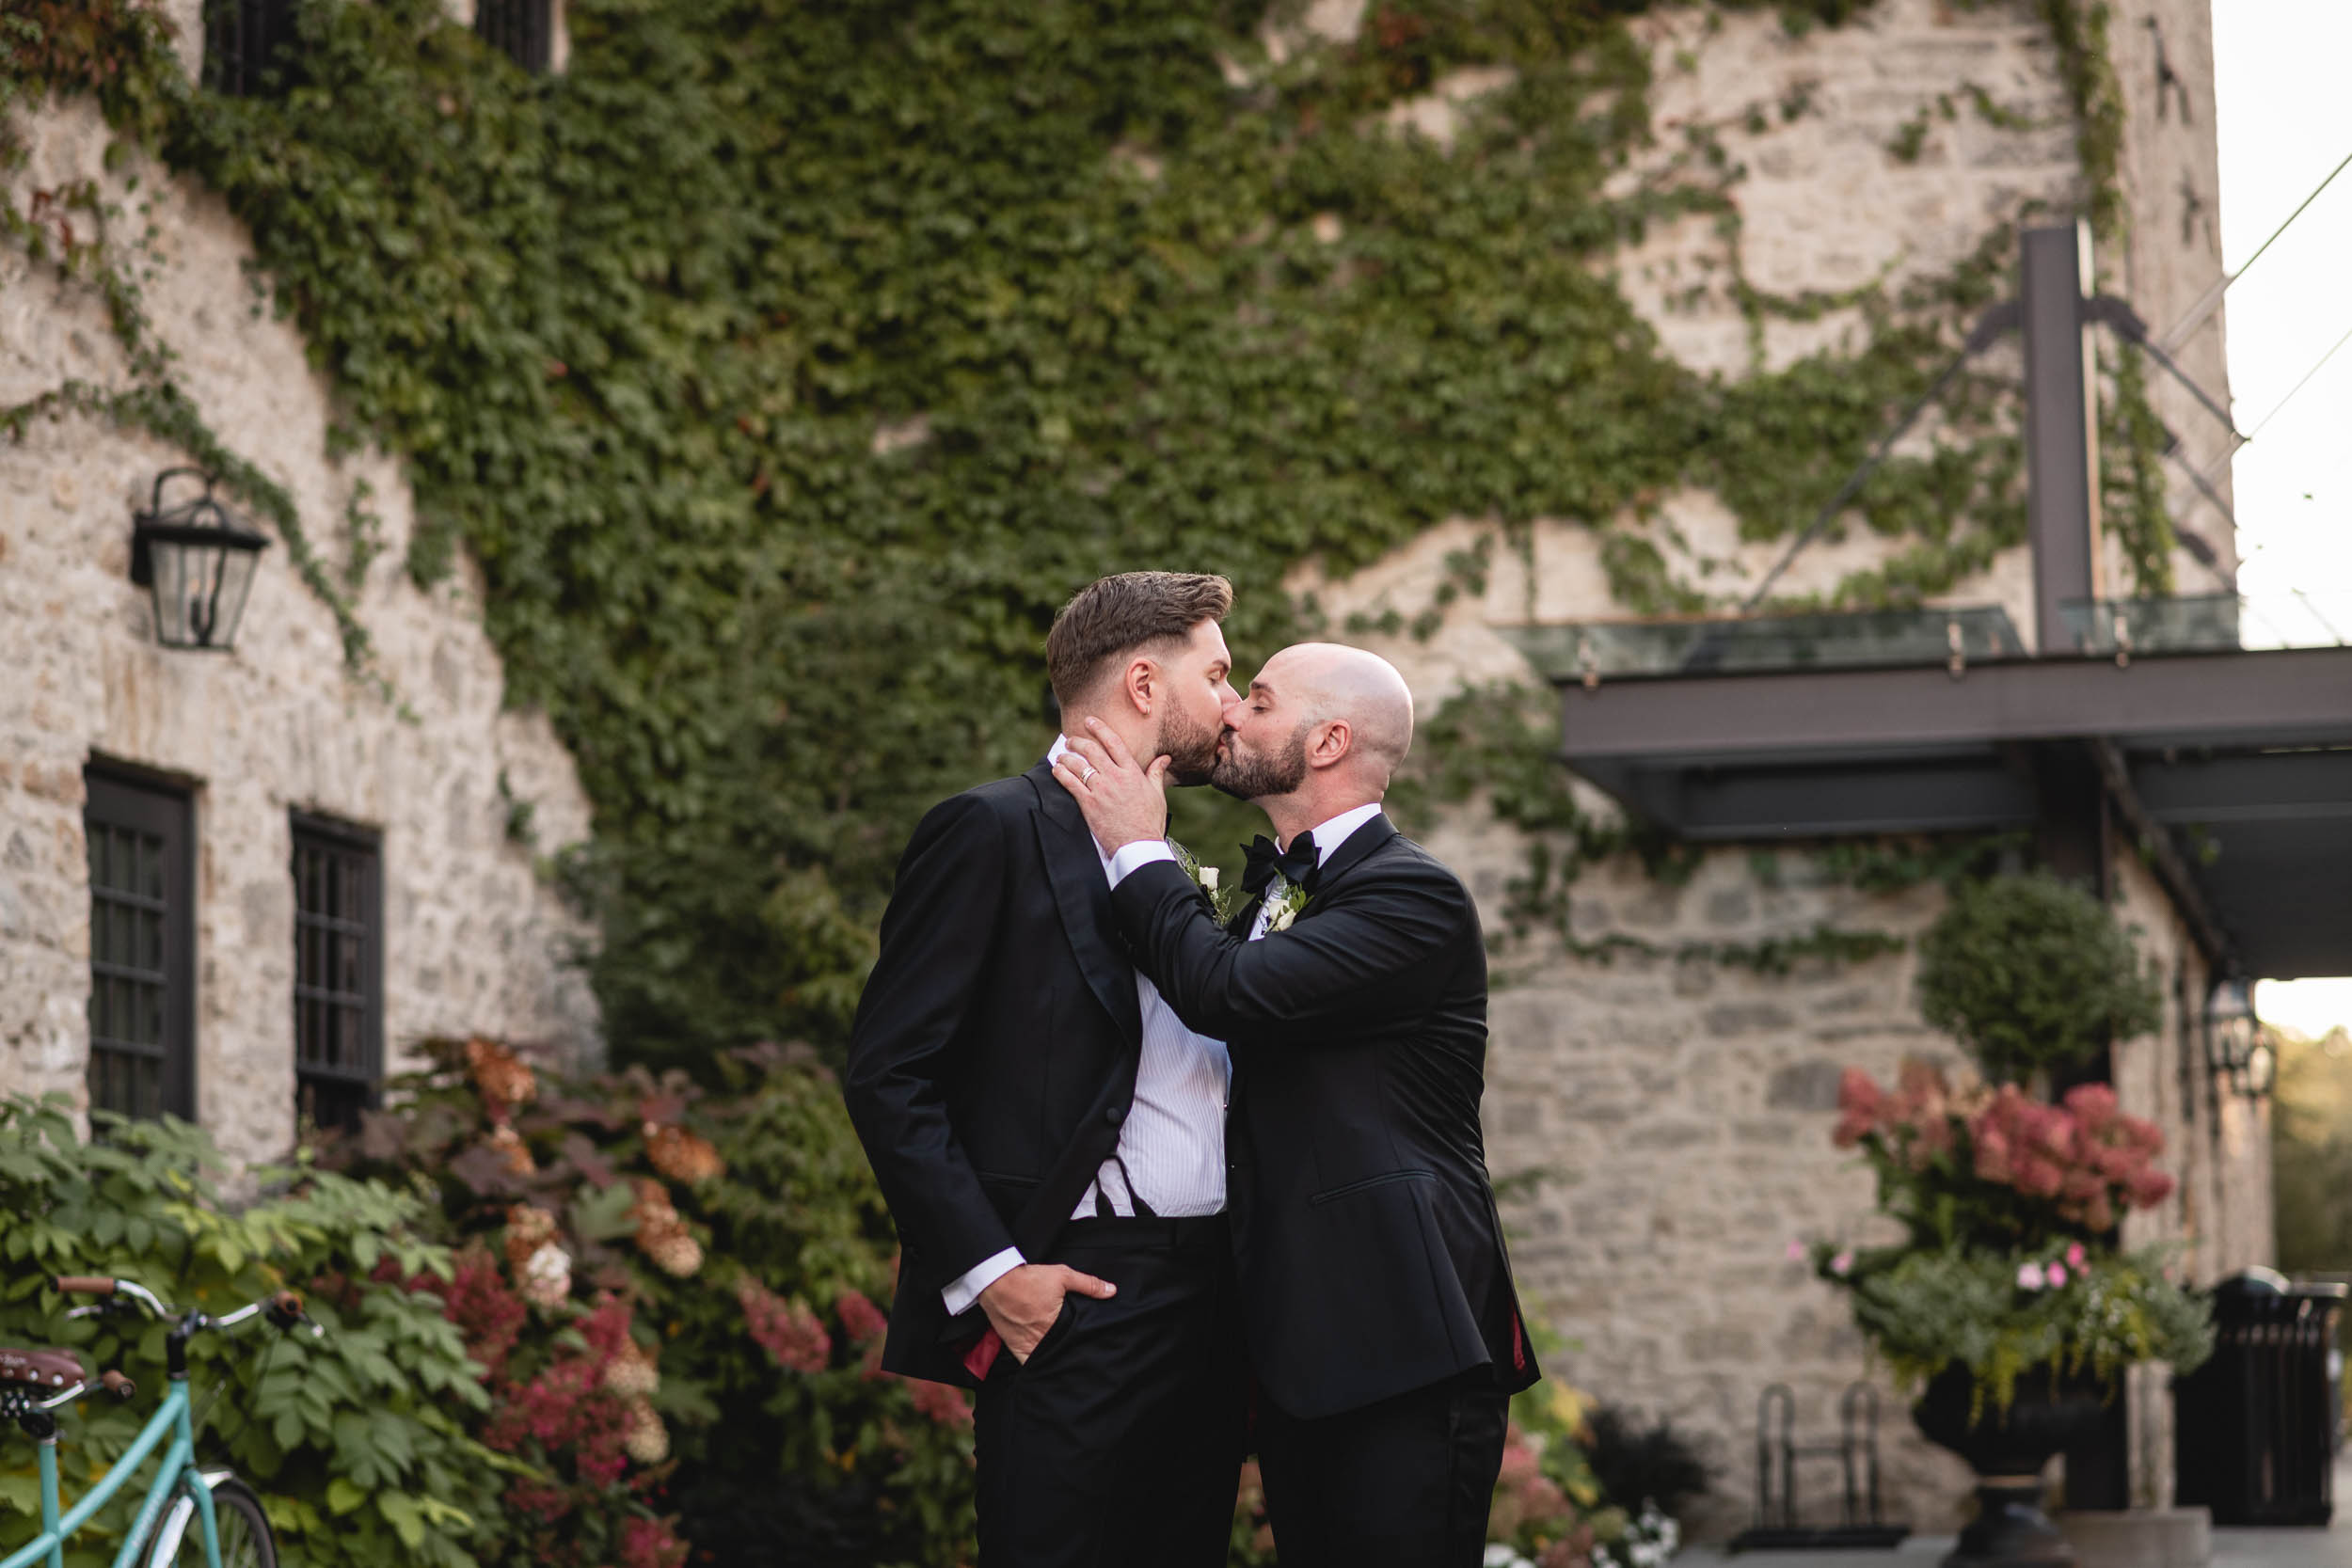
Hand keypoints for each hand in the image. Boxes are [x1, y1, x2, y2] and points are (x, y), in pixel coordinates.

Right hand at [977, 1262, 1116, 1361]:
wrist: (996, 1280)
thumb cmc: (1030, 1278)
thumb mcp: (1063, 1276)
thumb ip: (1089, 1284)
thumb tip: (1112, 1291)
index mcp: (1056, 1323)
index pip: (1076, 1341)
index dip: (1084, 1346)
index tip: (1093, 1351)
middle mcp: (1042, 1337)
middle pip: (1062, 1353)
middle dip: (1072, 1356)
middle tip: (1084, 1362)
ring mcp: (1027, 1344)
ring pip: (1047, 1360)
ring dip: (1056, 1362)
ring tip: (1068, 1367)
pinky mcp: (1015, 1345)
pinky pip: (1028, 1364)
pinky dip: (1037, 1367)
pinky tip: (1046, 1370)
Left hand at [1051, 718, 1169, 855]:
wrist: (1138, 844)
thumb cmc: (1150, 821)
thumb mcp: (1157, 794)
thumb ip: (1156, 773)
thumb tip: (1164, 758)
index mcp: (1132, 772)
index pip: (1114, 742)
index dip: (1100, 729)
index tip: (1090, 721)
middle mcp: (1115, 777)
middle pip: (1092, 750)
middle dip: (1078, 742)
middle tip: (1071, 740)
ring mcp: (1100, 790)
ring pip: (1079, 765)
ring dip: (1067, 757)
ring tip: (1061, 755)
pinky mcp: (1089, 803)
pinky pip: (1070, 783)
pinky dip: (1061, 774)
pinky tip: (1057, 770)